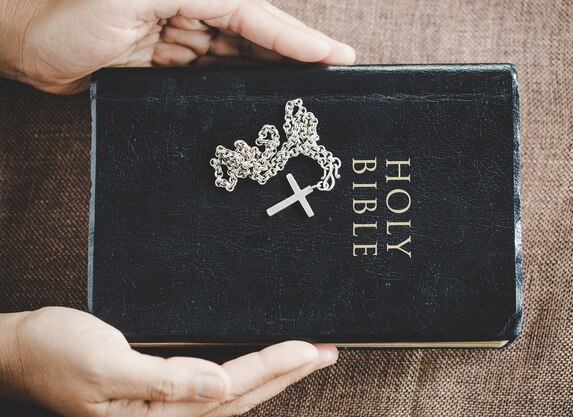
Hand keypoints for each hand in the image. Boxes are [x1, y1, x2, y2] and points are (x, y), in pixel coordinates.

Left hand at [0, 0, 354, 92]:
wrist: (23, 47)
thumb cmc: (65, 16)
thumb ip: (190, 0)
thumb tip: (241, 8)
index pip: (254, 16)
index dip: (297, 38)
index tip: (336, 56)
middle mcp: (189, 12)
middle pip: (254, 38)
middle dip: (295, 57)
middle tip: (337, 78)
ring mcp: (179, 41)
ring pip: (238, 61)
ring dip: (272, 77)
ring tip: (309, 96)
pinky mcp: (166, 68)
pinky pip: (213, 79)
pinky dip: (238, 90)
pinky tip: (262, 102)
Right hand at [0, 307, 337, 416]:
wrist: (25, 349)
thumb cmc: (55, 354)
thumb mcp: (104, 365)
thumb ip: (163, 382)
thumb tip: (218, 388)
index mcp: (153, 416)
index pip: (230, 390)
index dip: (274, 368)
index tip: (310, 350)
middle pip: (242, 398)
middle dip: (288, 374)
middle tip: (328, 352)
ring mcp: (164, 410)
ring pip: (234, 396)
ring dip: (274, 376)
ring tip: (308, 357)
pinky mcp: (160, 395)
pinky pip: (215, 390)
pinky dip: (247, 377)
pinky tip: (261, 370)